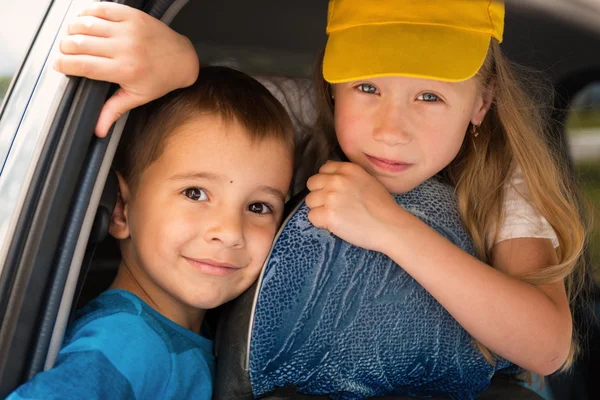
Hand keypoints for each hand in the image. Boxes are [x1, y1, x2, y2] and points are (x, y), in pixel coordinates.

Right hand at [55, 3, 198, 136]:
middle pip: (78, 43)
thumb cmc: (160, 79)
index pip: (82, 65)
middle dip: (65, 48)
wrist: (182, 59)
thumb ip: (113, 111)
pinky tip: (84, 22)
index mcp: (125, 70)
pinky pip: (100, 9)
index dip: (63, 64)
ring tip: (73, 38)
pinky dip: (86, 13)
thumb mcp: (137, 97)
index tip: (59, 66)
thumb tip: (98, 131)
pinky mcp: (131, 15)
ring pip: (85, 24)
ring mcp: (128, 29)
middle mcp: (125, 48)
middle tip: (66, 53)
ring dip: (72, 30)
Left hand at [305, 161, 402, 251]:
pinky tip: (335, 224)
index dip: (326, 182)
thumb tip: (327, 169)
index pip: (323, 169)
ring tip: (336, 216)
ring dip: (319, 209)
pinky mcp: (328, 215)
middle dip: (319, 195)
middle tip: (334, 206)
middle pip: (312, 184)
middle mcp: (337, 180)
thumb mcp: (367, 179)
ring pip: (309, 201)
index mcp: (348, 169)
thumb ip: (347, 175)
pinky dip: (320, 223)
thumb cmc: (382, 206)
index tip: (335, 192)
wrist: (390, 226)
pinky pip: (311, 217)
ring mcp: (331, 197)